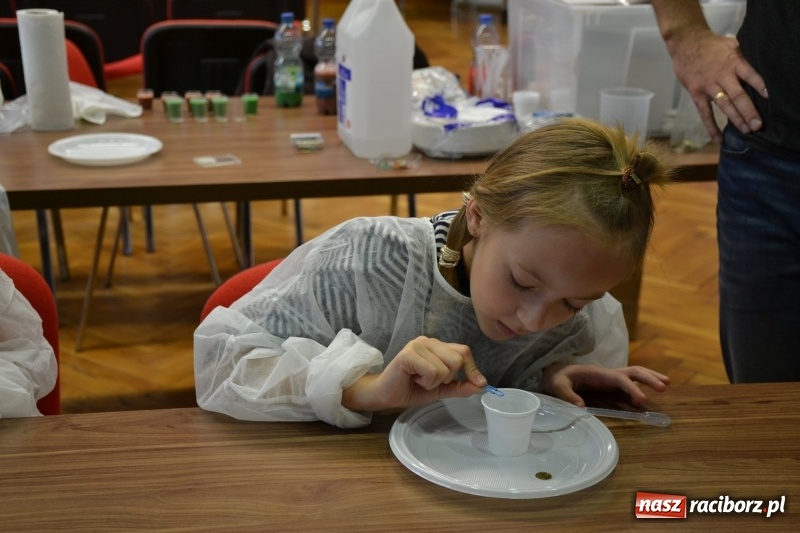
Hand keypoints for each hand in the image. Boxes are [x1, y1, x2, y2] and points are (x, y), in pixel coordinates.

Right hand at [342, 336, 486, 411]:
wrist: (386, 395)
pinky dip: (426, 382)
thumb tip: (482, 384)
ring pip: (445, 368)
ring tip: (419, 379)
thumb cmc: (411, 388)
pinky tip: (413, 379)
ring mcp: (417, 345)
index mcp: (437, 346)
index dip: (472, 368)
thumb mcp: (441, 389)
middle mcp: (428, 341)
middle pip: (457, 360)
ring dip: (433, 382)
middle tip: (429, 380)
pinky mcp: (409, 354)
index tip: (478, 383)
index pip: (464, 351)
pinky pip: (432, 372)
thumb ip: (461, 386)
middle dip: (447, 378)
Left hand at [541, 363, 669, 407]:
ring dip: (650, 377)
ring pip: (634, 374)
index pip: (618, 379)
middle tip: (664, 387)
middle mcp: (606, 373)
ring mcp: (609, 378)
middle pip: (632, 371)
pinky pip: (628, 383)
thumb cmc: (555, 378)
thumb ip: (567, 395)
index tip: (642, 400)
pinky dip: (641, 386)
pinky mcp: (609, 384)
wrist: (553, 373)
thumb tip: (582, 408)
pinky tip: (648, 395)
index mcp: (596, 373)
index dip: (631, 388)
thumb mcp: (557, 385)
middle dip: (649, 377)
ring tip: (667, 384)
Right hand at [666, 28, 766, 142]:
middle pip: (737, 95)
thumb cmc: (711, 45)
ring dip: (735, 119)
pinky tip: (718, 139)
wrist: (686, 43)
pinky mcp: (696, 93)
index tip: (769, 98)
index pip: (750, 75)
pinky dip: (711, 127)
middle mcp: (722, 75)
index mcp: (733, 62)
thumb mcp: (731, 45)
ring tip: (746, 130)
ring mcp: (708, 85)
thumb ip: (741, 59)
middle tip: (758, 126)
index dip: (760, 86)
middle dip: (749, 111)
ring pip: (724, 105)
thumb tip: (755, 73)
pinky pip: (704, 112)